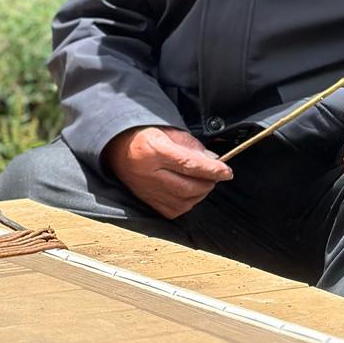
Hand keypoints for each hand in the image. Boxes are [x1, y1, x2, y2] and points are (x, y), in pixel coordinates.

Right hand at [103, 125, 232, 218]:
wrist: (117, 148)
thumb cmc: (143, 136)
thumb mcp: (168, 131)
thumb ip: (192, 146)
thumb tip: (213, 160)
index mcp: (154, 150)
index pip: (189, 164)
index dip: (212, 170)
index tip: (227, 171)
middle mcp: (149, 173)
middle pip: (188, 186)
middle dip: (208, 182)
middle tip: (215, 175)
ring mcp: (147, 190)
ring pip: (184, 201)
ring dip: (199, 193)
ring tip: (201, 181)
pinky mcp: (147, 201)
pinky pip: (174, 210)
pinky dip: (187, 203)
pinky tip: (188, 192)